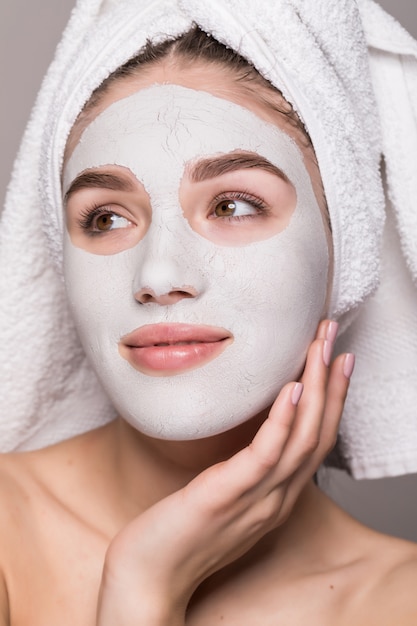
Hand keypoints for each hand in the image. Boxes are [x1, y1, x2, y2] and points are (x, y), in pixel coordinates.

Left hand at [97, 320, 353, 624]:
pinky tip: (290, 389)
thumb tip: (248, 427)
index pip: (317, 441)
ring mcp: (256, 500)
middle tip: (333, 336)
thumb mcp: (224, 493)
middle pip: (319, 434)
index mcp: (277, 496)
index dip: (332, 399)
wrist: (147, 579)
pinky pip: (264, 456)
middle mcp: (277, 498)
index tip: (336, 359)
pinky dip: (282, 420)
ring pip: (302, 440)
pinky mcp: (226, 497)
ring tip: (320, 348)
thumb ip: (244, 468)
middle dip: (331, 382)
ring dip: (316, 390)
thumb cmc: (182, 531)